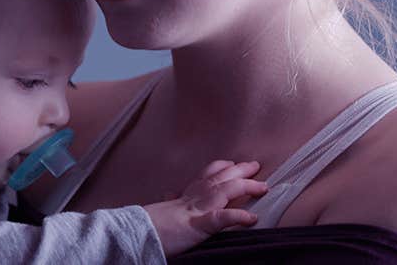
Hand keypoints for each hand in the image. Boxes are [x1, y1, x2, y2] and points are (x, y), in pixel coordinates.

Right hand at [142, 160, 267, 255]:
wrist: (134, 233)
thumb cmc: (146, 226)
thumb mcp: (161, 212)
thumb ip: (170, 203)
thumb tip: (169, 195)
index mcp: (183, 198)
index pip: (204, 177)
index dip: (220, 168)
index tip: (232, 163)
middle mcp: (191, 199)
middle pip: (218, 178)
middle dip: (239, 170)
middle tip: (255, 165)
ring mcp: (195, 211)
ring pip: (223, 191)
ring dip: (244, 186)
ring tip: (263, 186)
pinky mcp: (197, 226)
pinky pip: (220, 219)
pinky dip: (237, 216)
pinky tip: (252, 218)